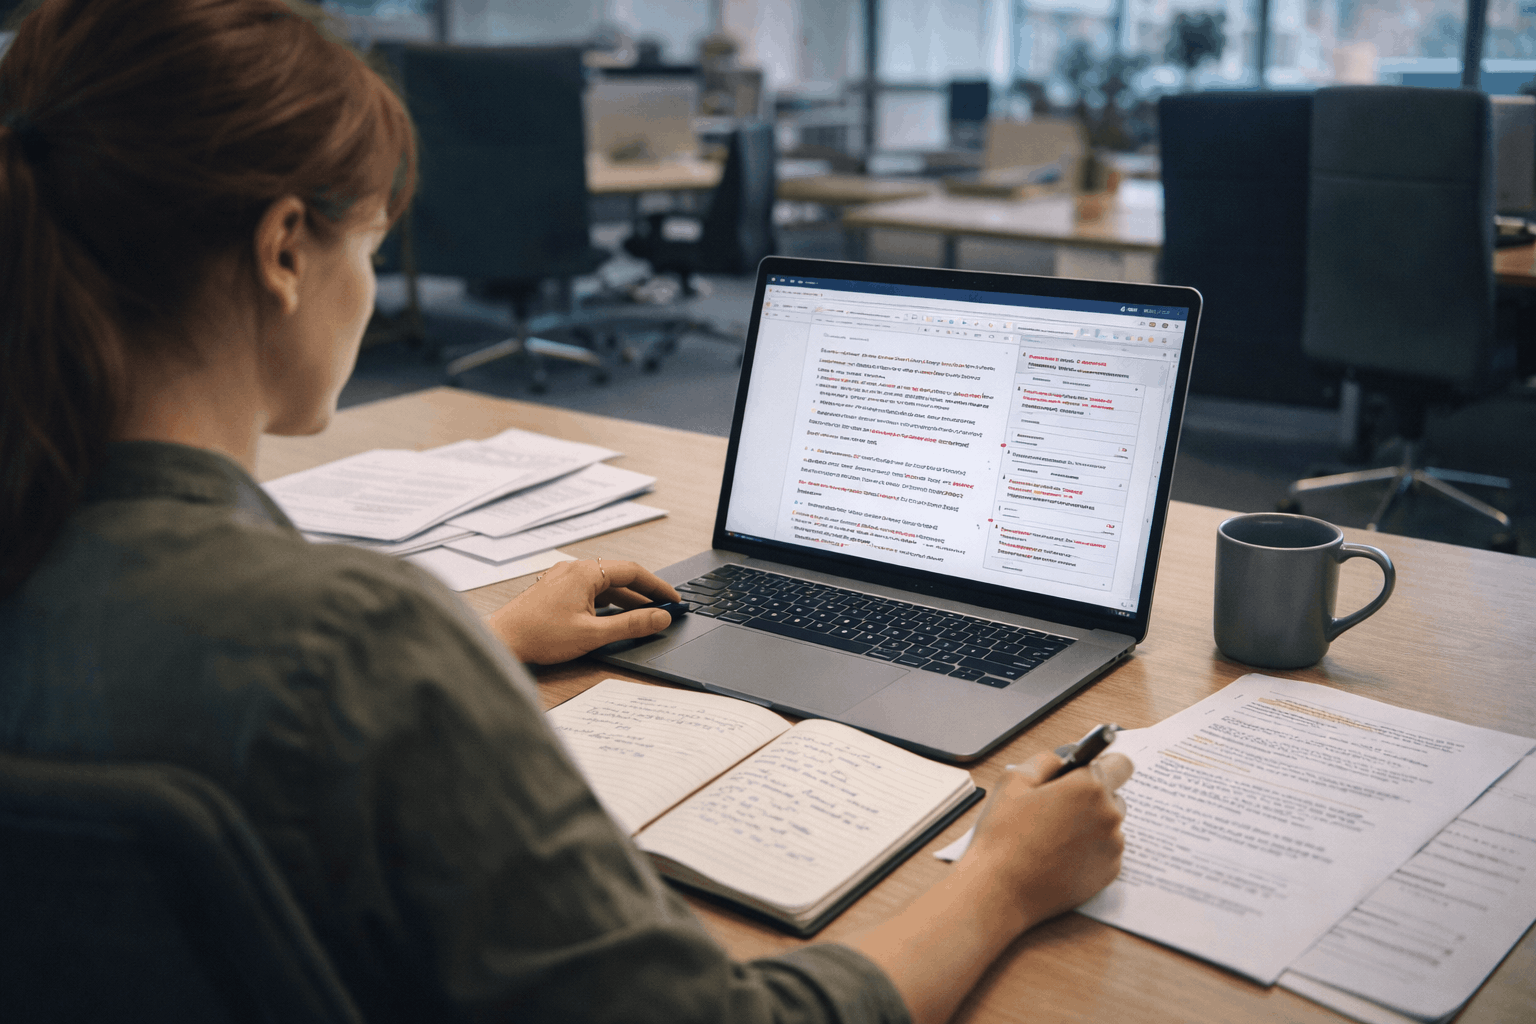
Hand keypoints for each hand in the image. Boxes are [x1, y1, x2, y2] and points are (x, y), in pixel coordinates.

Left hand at [483, 558, 681, 664]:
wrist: (501, 641)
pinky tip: (613, 618)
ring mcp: (562, 579)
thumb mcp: (593, 634)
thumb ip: (631, 625)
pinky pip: (589, 592)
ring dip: (625, 600)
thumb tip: (660, 618)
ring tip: (645, 616)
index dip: (658, 586)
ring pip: (603, 586)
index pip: (633, 571)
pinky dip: (607, 603)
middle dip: (644, 594)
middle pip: (619, 577)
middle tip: (664, 609)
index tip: (674, 600)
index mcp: (584, 573)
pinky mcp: (554, 591)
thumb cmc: (539, 636)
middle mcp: (573, 569)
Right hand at [963, 748, 1132, 933]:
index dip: (1101, 765)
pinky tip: (1060, 855)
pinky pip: (1106, 850)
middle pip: (1114, 795)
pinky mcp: (1109, 874)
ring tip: (1055, 835)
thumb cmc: (1003, 835)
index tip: (1084, 773)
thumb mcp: (1013, 780)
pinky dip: (1090, 849)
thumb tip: (1062, 760)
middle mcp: (1109, 816)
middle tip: (1057, 807)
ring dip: (1091, 824)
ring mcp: (1112, 848)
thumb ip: (1045, 760)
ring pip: (1109, 824)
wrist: (1000, 889)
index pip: (1120, 763)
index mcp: (1088, 788)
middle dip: (1091, 796)